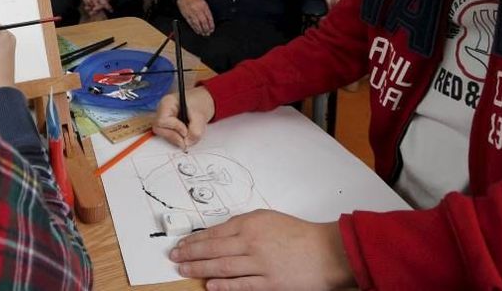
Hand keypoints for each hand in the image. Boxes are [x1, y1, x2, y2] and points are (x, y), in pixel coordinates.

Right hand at [152, 86, 214, 148]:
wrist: (202, 101)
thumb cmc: (199, 102)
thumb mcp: (200, 114)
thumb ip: (196, 130)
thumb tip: (187, 142)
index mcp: (167, 102)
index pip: (162, 120)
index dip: (175, 128)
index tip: (186, 131)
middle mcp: (162, 110)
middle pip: (159, 129)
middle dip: (174, 136)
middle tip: (187, 138)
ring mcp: (163, 118)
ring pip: (163, 134)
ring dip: (177, 138)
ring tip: (189, 134)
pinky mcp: (166, 126)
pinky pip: (168, 136)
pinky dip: (178, 138)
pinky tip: (186, 133)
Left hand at [168, 210, 354, 289]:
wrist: (326, 251)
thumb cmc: (300, 234)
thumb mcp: (268, 218)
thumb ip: (244, 224)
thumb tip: (221, 232)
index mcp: (251, 224)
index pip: (214, 232)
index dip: (195, 239)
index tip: (182, 244)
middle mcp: (252, 242)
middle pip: (213, 249)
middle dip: (190, 253)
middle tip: (175, 257)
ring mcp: (260, 264)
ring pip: (222, 266)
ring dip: (200, 268)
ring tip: (184, 270)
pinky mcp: (269, 283)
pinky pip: (241, 285)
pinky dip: (223, 285)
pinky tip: (209, 285)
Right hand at [177, 0, 213, 35]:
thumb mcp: (203, 1)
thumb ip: (206, 10)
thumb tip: (209, 20)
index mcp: (203, 5)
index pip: (208, 17)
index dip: (211, 24)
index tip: (212, 28)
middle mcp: (197, 9)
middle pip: (203, 21)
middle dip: (206, 28)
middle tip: (208, 32)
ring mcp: (191, 13)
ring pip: (197, 23)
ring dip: (201, 30)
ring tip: (203, 33)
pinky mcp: (186, 15)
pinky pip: (191, 23)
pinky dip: (194, 28)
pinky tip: (197, 31)